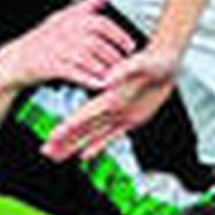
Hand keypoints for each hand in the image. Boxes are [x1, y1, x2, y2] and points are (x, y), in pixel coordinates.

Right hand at [0, 0, 135, 89]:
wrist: (17, 58)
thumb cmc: (45, 37)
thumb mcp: (67, 15)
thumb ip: (90, 4)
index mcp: (72, 18)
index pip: (101, 23)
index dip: (119, 35)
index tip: (131, 47)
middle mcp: (65, 32)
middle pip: (97, 43)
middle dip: (113, 56)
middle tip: (124, 65)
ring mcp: (57, 49)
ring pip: (88, 59)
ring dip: (103, 68)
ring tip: (114, 75)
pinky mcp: (50, 66)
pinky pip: (74, 72)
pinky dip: (88, 79)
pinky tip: (99, 84)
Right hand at [41, 42, 182, 160]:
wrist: (168, 61)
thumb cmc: (156, 59)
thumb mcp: (142, 64)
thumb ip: (125, 70)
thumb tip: (109, 78)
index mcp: (109, 96)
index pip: (83, 115)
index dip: (68, 127)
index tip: (52, 136)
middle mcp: (110, 106)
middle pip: (81, 128)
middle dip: (64, 141)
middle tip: (47, 152)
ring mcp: (119, 114)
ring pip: (91, 135)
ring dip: (75, 146)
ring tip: (58, 156)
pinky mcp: (132, 119)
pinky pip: (111, 136)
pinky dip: (97, 146)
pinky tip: (85, 154)